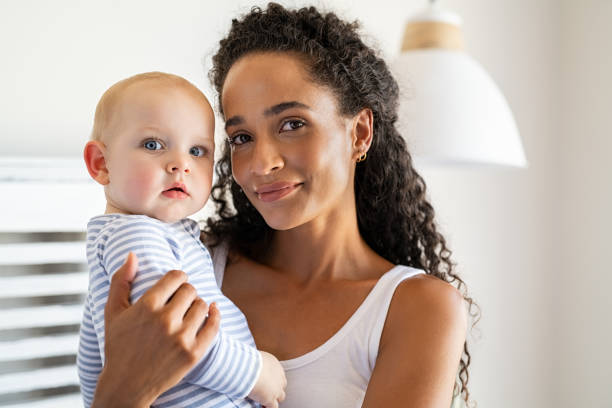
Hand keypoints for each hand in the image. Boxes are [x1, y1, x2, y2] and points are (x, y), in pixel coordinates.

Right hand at [91, 252, 219, 406]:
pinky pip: (214, 325)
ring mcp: (181, 337)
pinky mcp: (193, 353)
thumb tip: (133, 254)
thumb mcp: (113, 313)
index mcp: (147, 306)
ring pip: (202, 305)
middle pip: (190, 289)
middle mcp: (165, 320)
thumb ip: (121, 281)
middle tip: (180, 300)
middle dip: (186, 292)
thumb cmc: (118, 346)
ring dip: (197, 305)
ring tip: (188, 311)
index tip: (176, 283)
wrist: (126, 385)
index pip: (176, 276)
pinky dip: (215, 315)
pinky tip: (211, 311)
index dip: (178, 278)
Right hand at [247, 351, 286, 407]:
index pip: (278, 373)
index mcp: (275, 365)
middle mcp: (279, 377)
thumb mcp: (254, 357)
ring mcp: (277, 389)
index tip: (265, 381)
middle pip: (282, 384)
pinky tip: (262, 407)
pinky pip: (273, 407)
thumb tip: (248, 362)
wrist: (248, 369)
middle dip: (276, 387)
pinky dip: (268, 407)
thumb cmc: (248, 361)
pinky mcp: (270, 399)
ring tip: (265, 400)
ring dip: (274, 398)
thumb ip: (256, 362)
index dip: (272, 378)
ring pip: (281, 397)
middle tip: (266, 390)